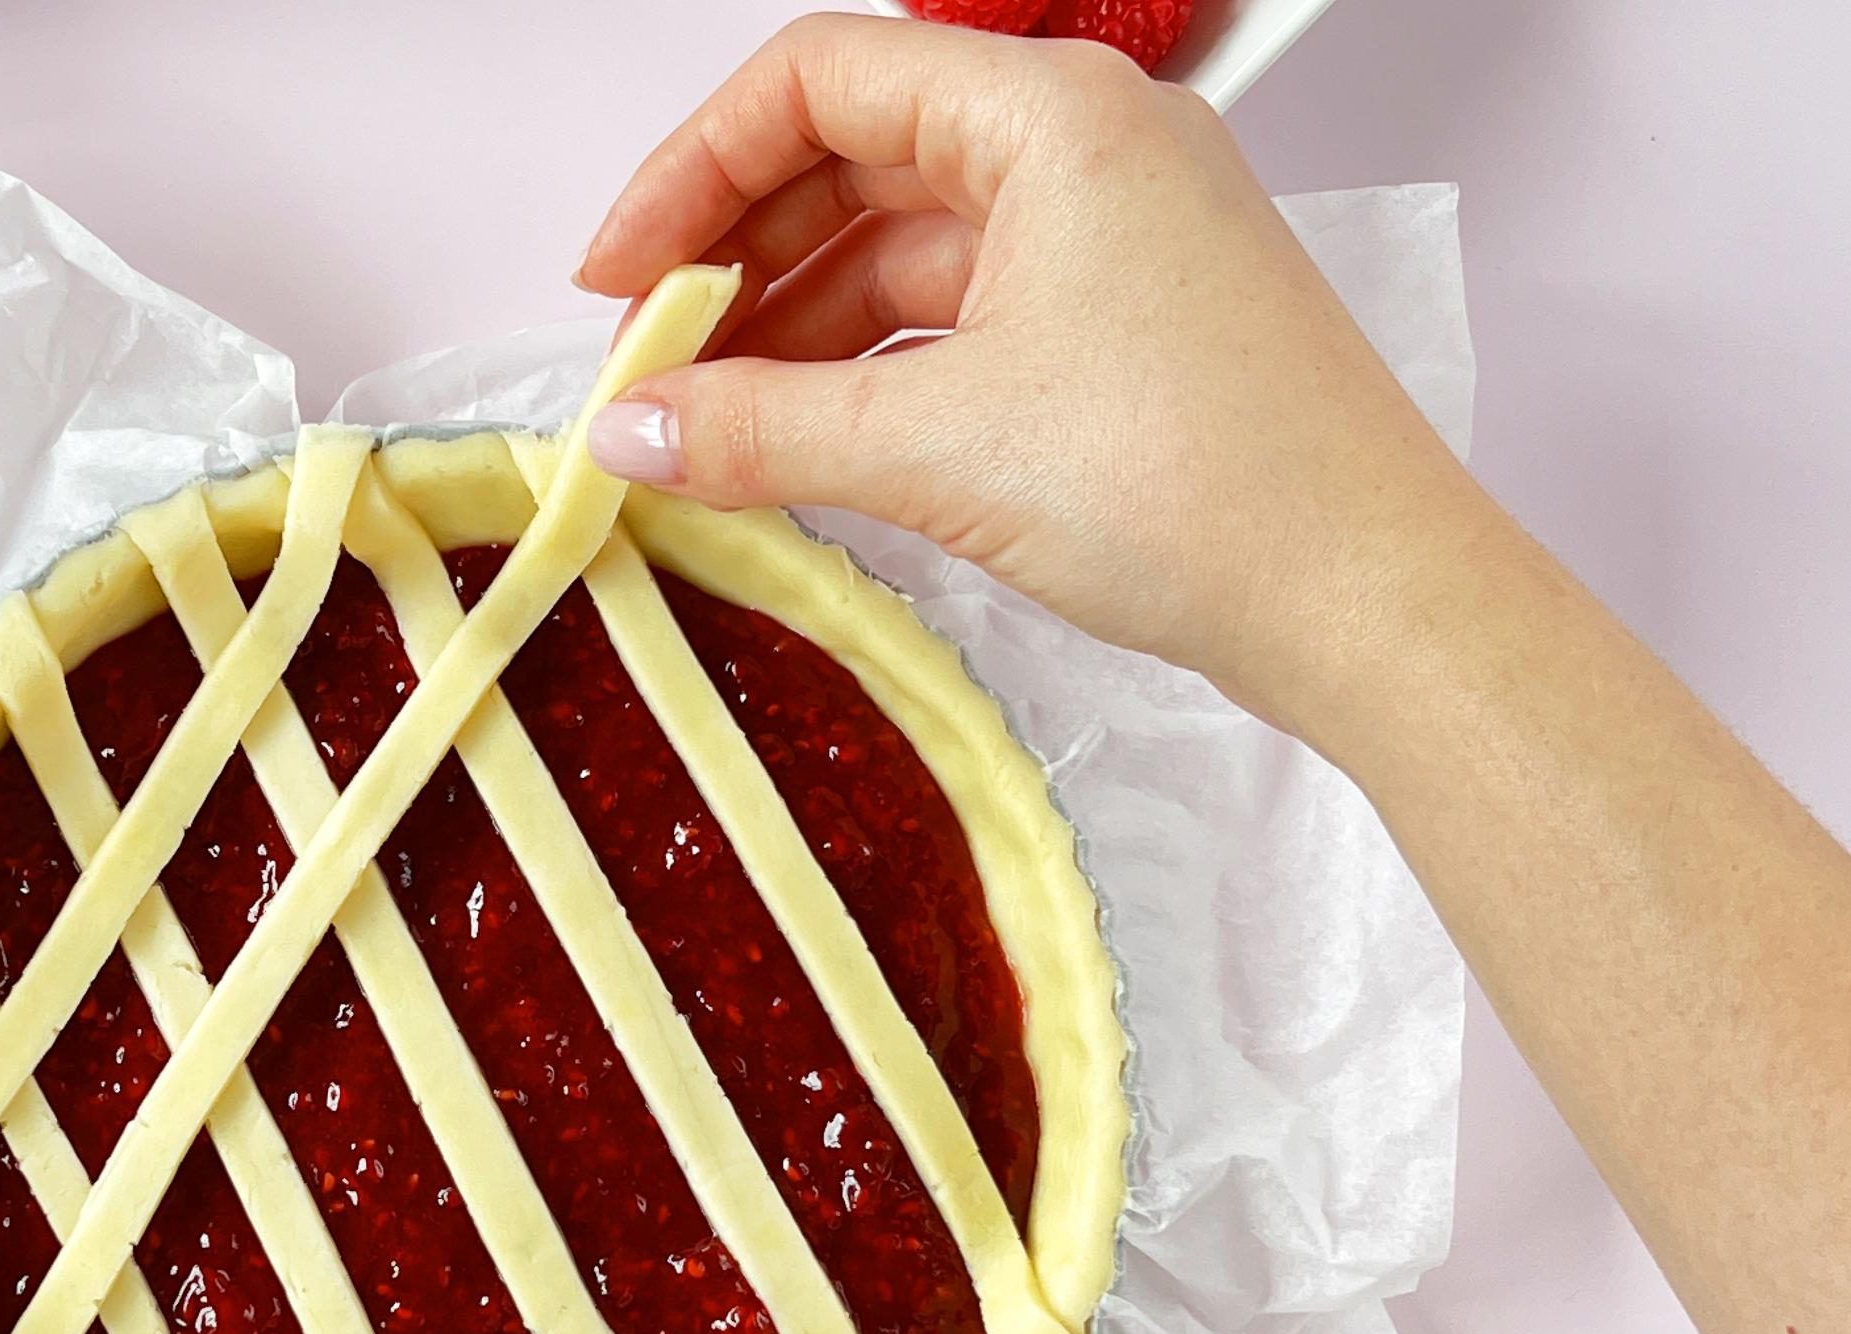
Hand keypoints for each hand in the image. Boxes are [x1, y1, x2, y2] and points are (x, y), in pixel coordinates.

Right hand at [575, 14, 1504, 738]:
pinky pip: (954, 321)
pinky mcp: (1118, 331)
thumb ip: (759, 429)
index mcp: (1051, 115)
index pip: (819, 80)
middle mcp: (1084, 152)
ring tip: (703, 425)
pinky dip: (865, 373)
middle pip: (852, 158)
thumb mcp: (938, 449)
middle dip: (733, 260)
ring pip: (899, 249)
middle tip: (645, 368)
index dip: (691, 172)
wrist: (1369, 600)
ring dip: (790, 329)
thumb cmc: (1206, 484)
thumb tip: (634, 434)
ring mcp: (1106, 242)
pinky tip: (798, 442)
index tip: (617, 280)